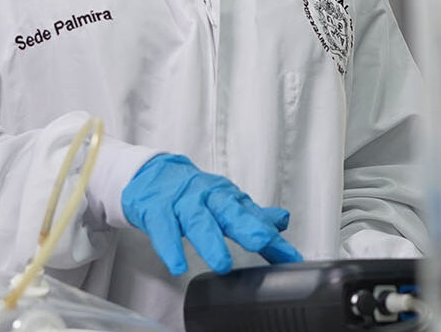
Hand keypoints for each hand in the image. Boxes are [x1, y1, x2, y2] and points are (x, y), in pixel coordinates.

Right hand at [121, 154, 303, 274]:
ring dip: (211, 242)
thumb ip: (252, 216)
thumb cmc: (191, 193)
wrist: (150, 175)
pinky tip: (177, 266)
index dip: (273, 237)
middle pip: (229, 211)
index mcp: (226, 198)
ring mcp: (181, 203)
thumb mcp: (224, 202)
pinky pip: (163, 229)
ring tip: (222, 265)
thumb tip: (282, 222)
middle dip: (247, 226)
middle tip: (261, 242)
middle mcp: (207, 198)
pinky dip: (170, 247)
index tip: (290, 256)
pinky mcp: (156, 210)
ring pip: (198, 221)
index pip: (254, 217)